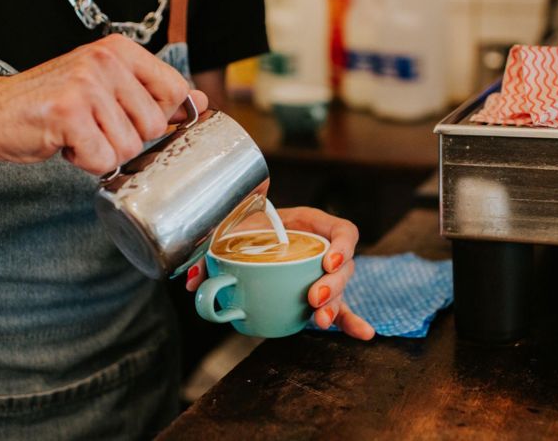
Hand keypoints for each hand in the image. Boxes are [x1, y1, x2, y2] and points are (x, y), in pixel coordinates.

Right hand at [0, 34, 207, 174]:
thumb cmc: (49, 103)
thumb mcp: (106, 87)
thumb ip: (151, 93)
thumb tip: (200, 101)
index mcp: (120, 50)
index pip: (175, 90)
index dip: (159, 116)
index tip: (129, 118)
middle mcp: (105, 61)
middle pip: (153, 126)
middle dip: (126, 139)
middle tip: (93, 126)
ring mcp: (86, 85)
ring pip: (129, 147)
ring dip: (102, 151)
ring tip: (76, 133)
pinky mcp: (68, 113)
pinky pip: (102, 159)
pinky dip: (84, 162)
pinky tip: (64, 143)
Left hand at [186, 207, 375, 340]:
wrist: (240, 232)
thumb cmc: (242, 225)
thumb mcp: (230, 228)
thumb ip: (212, 249)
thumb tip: (194, 280)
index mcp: (310, 223)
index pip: (342, 230)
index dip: (343, 245)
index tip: (328, 261)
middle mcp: (322, 247)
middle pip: (344, 266)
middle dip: (333, 285)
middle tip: (313, 297)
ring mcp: (321, 273)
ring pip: (341, 290)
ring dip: (336, 307)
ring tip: (320, 320)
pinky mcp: (317, 295)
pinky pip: (338, 308)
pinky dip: (350, 322)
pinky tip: (362, 334)